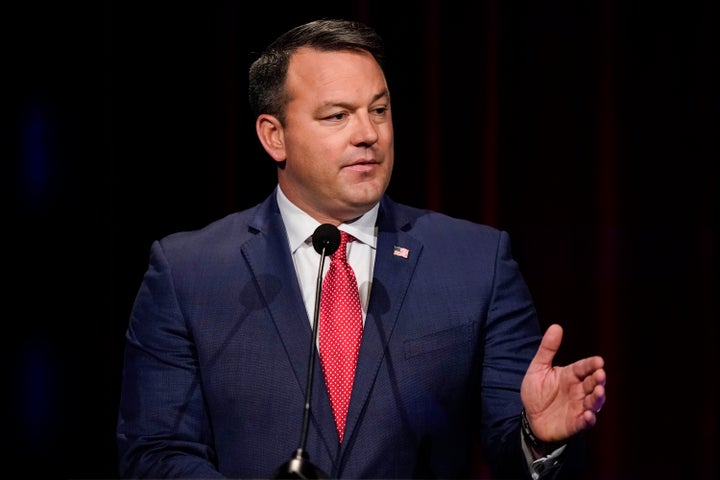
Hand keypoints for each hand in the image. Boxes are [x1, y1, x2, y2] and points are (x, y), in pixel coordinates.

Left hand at [520, 324, 605, 443]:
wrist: (530, 418)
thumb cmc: (536, 392)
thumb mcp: (538, 368)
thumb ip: (547, 349)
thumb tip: (556, 326)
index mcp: (571, 375)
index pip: (584, 368)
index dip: (592, 364)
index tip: (599, 361)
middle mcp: (578, 390)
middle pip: (592, 383)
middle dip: (598, 379)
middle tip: (600, 374)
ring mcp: (579, 407)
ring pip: (593, 402)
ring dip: (597, 397)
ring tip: (598, 391)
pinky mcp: (576, 423)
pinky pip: (585, 422)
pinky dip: (589, 419)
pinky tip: (588, 415)